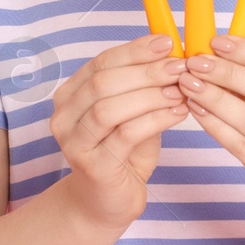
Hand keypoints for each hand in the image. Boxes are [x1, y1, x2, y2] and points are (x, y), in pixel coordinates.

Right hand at [50, 33, 191, 229]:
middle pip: (103, 82)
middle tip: (180, 67)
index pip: (101, 62)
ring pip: (110, 108)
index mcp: (70, 95)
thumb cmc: (122, 152)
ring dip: (150, 95)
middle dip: (146, 71)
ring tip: (180, 91)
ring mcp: (74, 143)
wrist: (106, 202)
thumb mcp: (132, 112)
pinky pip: (126, 135)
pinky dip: (156, 119)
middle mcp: (64, 117)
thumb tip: (172, 54)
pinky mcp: (92, 166)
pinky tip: (178, 113)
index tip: (167, 43)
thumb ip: (142, 86)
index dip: (135, 50)